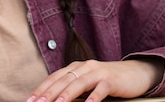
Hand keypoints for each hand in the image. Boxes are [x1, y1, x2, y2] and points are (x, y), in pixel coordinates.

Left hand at [27, 58, 163, 101]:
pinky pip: (101, 88)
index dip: (41, 89)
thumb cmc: (107, 81)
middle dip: (48, 93)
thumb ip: (73, 89)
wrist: (135, 73)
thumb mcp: (87, 84)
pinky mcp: (111, 79)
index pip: (54, 78)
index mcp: (75, 67)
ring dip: (66, 95)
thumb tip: (54, 100)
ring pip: (78, 83)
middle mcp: (84, 67)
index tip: (29, 101)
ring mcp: (98, 71)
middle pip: (63, 80)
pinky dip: (93, 97)